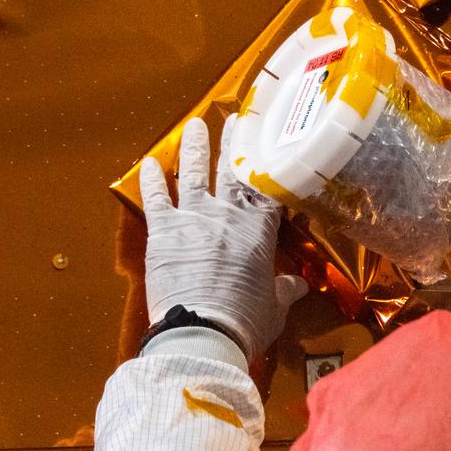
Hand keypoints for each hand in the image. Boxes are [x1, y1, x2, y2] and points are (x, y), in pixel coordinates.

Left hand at [137, 116, 305, 361]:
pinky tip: (150, 163)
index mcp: (260, 231)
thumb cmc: (245, 321)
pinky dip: (153, 180)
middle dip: (234, 142)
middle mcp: (227, 215)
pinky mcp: (163, 231)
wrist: (202, 332)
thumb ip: (285, 290)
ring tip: (194, 125)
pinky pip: (156, 199)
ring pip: (193, 174)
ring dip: (194, 147)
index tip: (270, 144)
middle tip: (235, 118)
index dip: (270, 165)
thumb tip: (299, 284)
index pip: (268, 190)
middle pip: (232, 170)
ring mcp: (193, 218)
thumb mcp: (275, 307)